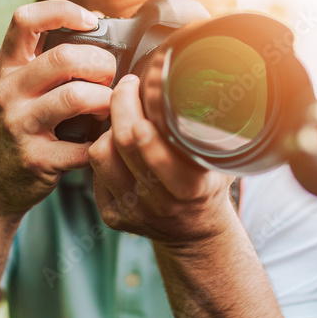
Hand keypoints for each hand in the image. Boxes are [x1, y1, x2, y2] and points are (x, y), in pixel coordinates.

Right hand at [0, 0, 116, 215]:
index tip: (90, 22)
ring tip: (111, 105)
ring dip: (106, 100)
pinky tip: (105, 138)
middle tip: (111, 75)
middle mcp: (7, 91)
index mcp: (7, 66)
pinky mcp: (36, 160)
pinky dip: (104, 140)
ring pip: (76, 97)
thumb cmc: (25, 122)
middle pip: (63, 58)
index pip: (24, 19)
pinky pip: (83, 146)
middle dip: (101, 62)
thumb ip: (52, 55)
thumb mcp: (23, 85)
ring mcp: (19, 126)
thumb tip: (101, 21)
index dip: (62, 11)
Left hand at [88, 74, 236, 245]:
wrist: (194, 231)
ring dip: (108, 130)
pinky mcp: (112, 216)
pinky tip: (120, 147)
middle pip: (122, 144)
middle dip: (121, 105)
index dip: (139, 115)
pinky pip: (94, 172)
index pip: (156, 152)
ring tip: (124, 119)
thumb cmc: (208, 183)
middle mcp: (160, 203)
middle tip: (127, 86)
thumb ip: (214, 131)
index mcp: (191, 188)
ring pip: (100, 155)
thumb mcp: (221, 160)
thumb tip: (205, 86)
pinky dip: (106, 152)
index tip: (140, 86)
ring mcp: (132, 212)